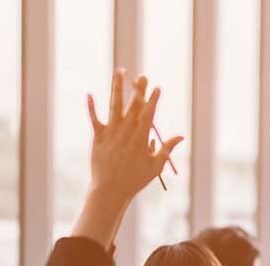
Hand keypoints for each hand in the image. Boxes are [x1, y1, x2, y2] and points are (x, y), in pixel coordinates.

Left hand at [86, 69, 182, 203]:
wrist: (111, 190)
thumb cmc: (135, 180)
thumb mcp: (156, 166)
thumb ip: (167, 148)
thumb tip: (181, 136)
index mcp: (141, 137)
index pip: (149, 113)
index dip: (154, 99)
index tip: (158, 87)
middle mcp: (127, 130)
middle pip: (134, 105)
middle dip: (139, 89)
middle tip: (142, 76)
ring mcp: (111, 132)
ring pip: (115, 104)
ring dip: (118, 87)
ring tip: (120, 72)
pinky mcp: (98, 137)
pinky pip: (94, 118)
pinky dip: (91, 107)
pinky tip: (89, 94)